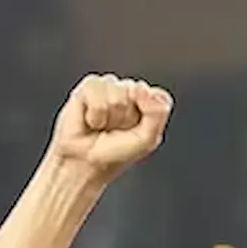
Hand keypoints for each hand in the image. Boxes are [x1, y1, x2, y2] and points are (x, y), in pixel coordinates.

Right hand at [49, 74, 172, 180]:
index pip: (159, 97)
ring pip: (117, 94)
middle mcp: (131, 91)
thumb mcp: (147, 139)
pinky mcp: (89, 86)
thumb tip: (140, 87)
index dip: (149, 115)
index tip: (137, 130)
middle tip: (117, 130)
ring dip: (110, 117)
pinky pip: (96, 93)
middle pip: (137, 94)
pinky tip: (92, 120)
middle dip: (127, 118)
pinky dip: (95, 114)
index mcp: (149, 103)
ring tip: (104, 125)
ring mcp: (110, 86)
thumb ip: (156, 112)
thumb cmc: (116, 151)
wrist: (87, 161)